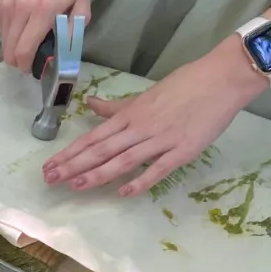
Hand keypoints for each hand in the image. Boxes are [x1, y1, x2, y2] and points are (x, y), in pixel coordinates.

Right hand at [0, 0, 90, 71]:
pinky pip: (1, 28)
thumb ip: (72, 33)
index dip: (26, 66)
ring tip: (28, 38)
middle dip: (18, 60)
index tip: (33, 69)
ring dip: (14, 46)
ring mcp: (5, 5)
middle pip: (8, 50)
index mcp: (41, 11)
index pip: (23, 50)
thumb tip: (60, 56)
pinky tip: (23, 24)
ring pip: (3, 41)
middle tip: (31, 58)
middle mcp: (19, 9)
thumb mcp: (82, 7)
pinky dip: (10, 33)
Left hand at [43, 39, 268, 195]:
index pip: (92, 137)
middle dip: (73, 165)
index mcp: (129, 115)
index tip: (48, 166)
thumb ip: (115, 107)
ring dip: (98, 173)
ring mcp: (161, 139)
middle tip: (49, 180)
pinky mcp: (183, 149)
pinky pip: (159, 168)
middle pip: (101, 149)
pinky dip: (141, 180)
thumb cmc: (183, 85)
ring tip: (75, 185)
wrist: (222, 79)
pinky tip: (123, 192)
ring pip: (123, 159)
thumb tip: (89, 104)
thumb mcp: (144, 95)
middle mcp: (139, 128)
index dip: (69, 153)